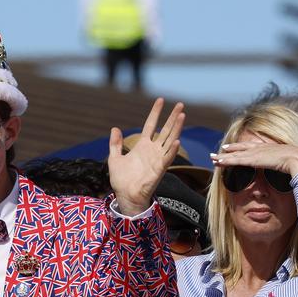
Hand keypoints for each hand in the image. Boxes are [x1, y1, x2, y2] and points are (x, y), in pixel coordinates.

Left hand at [108, 99, 184, 215]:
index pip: (151, 125)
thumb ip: (115, 144)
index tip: (161, 100)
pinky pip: (167, 158)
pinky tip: (176, 141)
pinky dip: (172, 150)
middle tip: (180, 104)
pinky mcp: (159, 169)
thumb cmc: (121, 180)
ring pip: (169, 140)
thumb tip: (115, 128)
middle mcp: (152, 150)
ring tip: (182, 115)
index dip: (156, 113)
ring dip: (176, 128)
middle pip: (165, 129)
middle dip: (172, 117)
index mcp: (142, 146)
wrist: (125, 196)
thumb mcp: (114, 158)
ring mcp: (157, 158)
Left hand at [211, 139, 297, 177]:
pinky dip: (226, 161)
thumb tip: (291, 177)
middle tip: (219, 151)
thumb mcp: (291, 166)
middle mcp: (262, 148)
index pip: (253, 147)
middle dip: (230, 150)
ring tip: (212, 158)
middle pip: (241, 148)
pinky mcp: (253, 159)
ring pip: (235, 155)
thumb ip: (286, 169)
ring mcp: (257, 153)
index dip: (242, 148)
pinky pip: (236, 160)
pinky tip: (218, 162)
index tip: (233, 148)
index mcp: (271, 149)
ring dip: (223, 157)